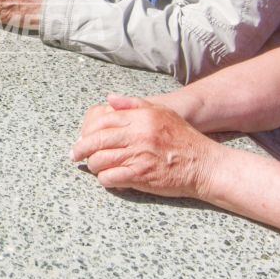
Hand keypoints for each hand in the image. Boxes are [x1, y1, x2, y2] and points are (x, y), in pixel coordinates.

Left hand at [70, 94, 218, 197]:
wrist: (204, 165)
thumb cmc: (184, 139)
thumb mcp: (162, 113)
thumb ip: (135, 104)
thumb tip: (110, 99)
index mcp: (142, 117)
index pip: (103, 119)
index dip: (87, 129)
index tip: (81, 137)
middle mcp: (138, 134)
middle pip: (96, 140)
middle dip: (81, 149)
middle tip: (75, 155)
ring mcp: (139, 155)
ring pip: (100, 160)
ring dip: (93, 165)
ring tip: (95, 167)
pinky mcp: (141, 176)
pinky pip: (110, 177)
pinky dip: (104, 179)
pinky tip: (107, 178)